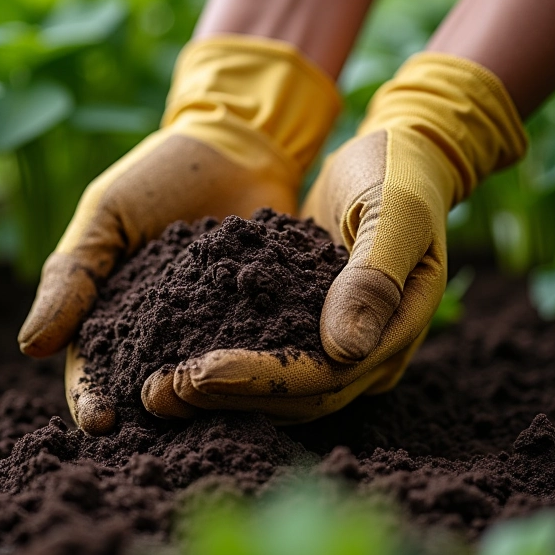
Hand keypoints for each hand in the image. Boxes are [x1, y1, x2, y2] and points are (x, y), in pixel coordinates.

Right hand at [17, 35, 338, 433]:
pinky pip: (255, 352)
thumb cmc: (159, 176)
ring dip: (197, 409)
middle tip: (149, 445)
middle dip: (144, 418)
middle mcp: (166, 330)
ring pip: (200, 380)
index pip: (95, 367)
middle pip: (145, 385)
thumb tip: (29, 346)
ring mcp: (216, 327)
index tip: (99, 422)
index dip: (92, 397)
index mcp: (118, 312)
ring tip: (200, 433)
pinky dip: (250, 374)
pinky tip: (252, 395)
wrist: (236, 145)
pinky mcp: (264, 317)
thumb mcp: (105, 217)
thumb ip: (71, 277)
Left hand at [148, 52, 526, 423]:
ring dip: (217, 389)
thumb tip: (345, 349)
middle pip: (295, 395)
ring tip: (155, 388)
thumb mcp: (394, 214)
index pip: (325, 376)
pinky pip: (266, 348)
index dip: (262, 380)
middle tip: (159, 393)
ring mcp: (339, 338)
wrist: (395, 156)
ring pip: (276, 383)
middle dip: (227, 397)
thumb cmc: (399, 173)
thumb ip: (374, 276)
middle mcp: (368, 349)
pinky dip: (223, 354)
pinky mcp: (309, 319)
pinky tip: (174, 356)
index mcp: (396, 330)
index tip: (199, 375)